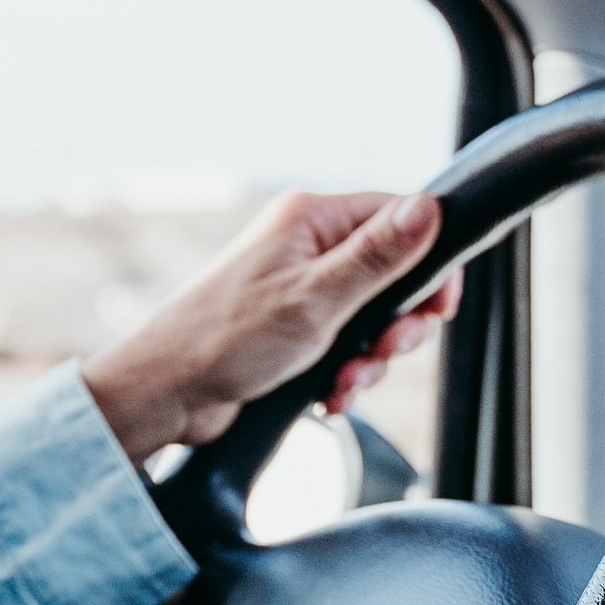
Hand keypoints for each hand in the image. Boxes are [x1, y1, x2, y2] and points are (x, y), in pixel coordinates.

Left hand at [80, 187, 461, 465]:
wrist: (167, 393)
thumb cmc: (226, 339)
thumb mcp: (316, 297)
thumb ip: (377, 256)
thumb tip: (429, 208)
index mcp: (311, 219)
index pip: (399, 217)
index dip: (429, 262)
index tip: (438, 306)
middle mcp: (306, 247)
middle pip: (392, 274)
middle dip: (397, 324)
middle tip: (385, 349)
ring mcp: (299, 289)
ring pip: (371, 319)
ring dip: (369, 359)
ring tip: (344, 380)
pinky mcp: (292, 329)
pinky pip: (343, 347)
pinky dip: (344, 375)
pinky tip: (328, 395)